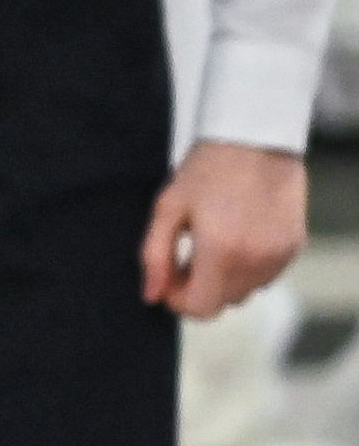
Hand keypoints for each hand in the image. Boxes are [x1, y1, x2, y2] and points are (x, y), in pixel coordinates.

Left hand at [141, 140, 307, 316]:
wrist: (256, 136)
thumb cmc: (208, 168)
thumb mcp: (168, 208)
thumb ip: (154, 256)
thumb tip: (151, 296)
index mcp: (221, 252)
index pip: (201, 308)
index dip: (179, 299)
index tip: (171, 275)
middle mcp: (255, 260)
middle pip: (223, 303)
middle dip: (200, 287)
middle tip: (188, 254)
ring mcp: (279, 255)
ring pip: (246, 292)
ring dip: (225, 279)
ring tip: (214, 242)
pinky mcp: (294, 245)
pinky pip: (266, 274)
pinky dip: (249, 267)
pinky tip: (239, 236)